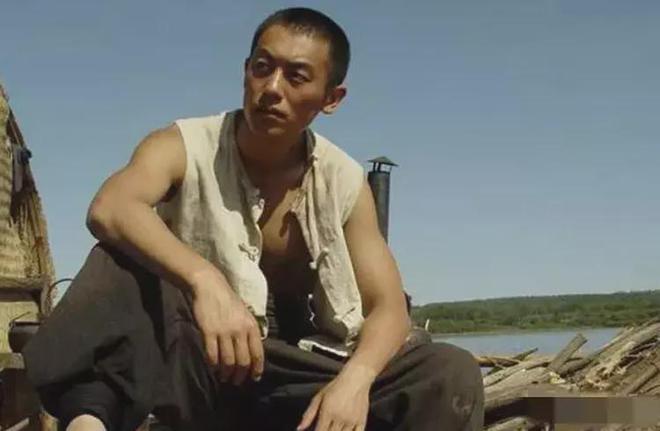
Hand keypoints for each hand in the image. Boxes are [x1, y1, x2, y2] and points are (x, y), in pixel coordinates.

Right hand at [189, 269, 263, 384]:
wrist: (210, 287)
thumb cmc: (229, 301)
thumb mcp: (245, 314)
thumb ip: (249, 332)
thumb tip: (252, 352)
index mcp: (251, 326)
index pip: (258, 353)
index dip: (257, 369)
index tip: (254, 378)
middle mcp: (240, 331)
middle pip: (243, 361)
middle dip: (240, 375)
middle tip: (236, 381)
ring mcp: (224, 332)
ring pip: (228, 361)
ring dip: (226, 373)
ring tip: (224, 377)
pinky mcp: (209, 332)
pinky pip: (212, 355)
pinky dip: (213, 364)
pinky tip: (213, 366)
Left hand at [297, 363, 375, 430]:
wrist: (357, 378)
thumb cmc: (336, 386)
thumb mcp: (319, 397)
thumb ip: (309, 414)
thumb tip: (299, 428)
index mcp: (328, 412)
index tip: (318, 430)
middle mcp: (339, 418)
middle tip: (325, 427)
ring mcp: (351, 421)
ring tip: (334, 427)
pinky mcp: (361, 421)